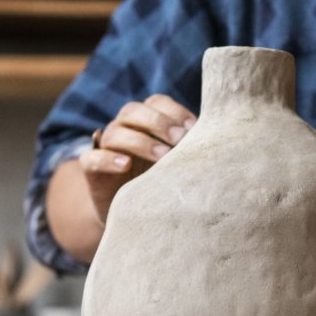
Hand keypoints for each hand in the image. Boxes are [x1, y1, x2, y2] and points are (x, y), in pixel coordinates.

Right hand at [78, 94, 196, 224]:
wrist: (133, 213)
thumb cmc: (162, 181)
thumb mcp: (178, 162)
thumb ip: (191, 147)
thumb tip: (224, 138)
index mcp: (146, 120)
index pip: (156, 102)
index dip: (174, 111)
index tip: (195, 128)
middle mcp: (124, 127)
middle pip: (134, 111)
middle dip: (158, 122)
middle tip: (180, 139)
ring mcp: (106, 147)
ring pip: (115, 132)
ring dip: (141, 141)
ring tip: (162, 157)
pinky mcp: (91, 170)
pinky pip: (91, 158)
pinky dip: (106, 158)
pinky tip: (125, 164)